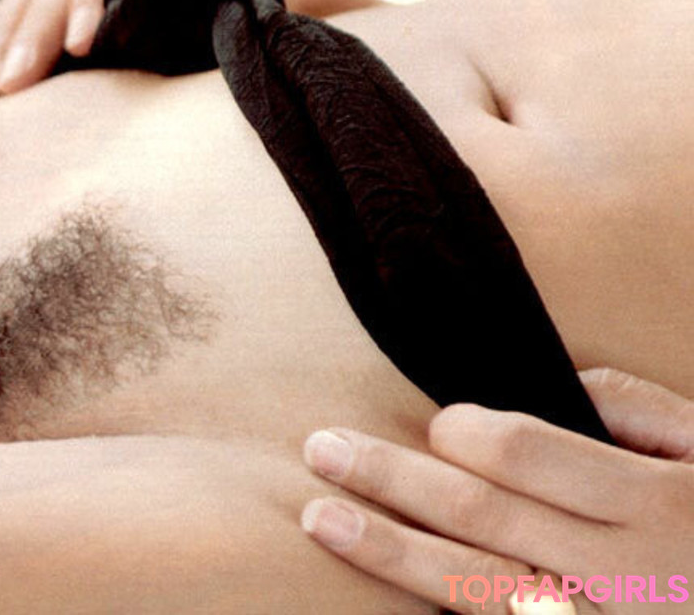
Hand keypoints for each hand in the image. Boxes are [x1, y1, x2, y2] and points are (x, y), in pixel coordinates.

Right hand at [0, 0, 372, 95]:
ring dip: (8, 34)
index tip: (85, 46)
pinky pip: (41, 6)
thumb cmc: (341, 16)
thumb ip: (288, 9)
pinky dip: (10, 40)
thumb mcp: (329, 9)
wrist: (343, 21)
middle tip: (9, 89)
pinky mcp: (105, 1)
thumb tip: (232, 20)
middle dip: (36, 24)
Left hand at [301, 368, 693, 612]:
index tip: (439, 420)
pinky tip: (386, 596)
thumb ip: (637, 409)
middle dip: (392, 480)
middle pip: (481, 520)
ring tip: (320, 518)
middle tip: (320, 447)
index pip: (526, 455)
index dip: (464, 432)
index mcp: (657, 504)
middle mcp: (625, 575)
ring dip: (388, 554)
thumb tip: (555, 384)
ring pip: (475, 593)